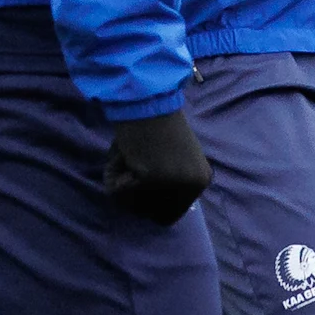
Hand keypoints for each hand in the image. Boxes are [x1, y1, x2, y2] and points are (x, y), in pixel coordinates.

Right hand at [102, 109, 213, 223]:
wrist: (147, 99)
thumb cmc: (154, 123)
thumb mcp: (175, 158)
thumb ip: (170, 182)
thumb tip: (150, 212)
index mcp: (201, 179)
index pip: (172, 214)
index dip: (149, 203)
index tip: (139, 184)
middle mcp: (193, 186)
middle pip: (154, 216)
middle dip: (134, 199)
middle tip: (129, 168)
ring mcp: (175, 184)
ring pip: (133, 206)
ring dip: (121, 184)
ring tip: (127, 155)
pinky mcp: (153, 179)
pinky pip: (119, 192)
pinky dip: (113, 174)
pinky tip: (123, 152)